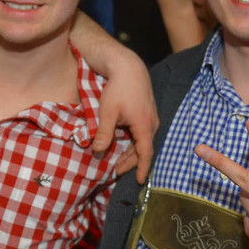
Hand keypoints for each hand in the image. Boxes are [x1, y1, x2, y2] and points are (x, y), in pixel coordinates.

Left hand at [93, 54, 157, 183]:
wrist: (128, 67)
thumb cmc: (117, 89)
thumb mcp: (107, 113)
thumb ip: (103, 133)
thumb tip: (97, 152)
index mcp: (144, 126)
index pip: (145, 153)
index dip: (141, 168)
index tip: (139, 181)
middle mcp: (152, 123)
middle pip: (142, 149)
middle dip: (131, 162)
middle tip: (116, 171)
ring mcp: (151, 117)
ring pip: (142, 141)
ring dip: (131, 151)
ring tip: (118, 160)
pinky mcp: (147, 112)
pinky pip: (142, 133)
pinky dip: (133, 141)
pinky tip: (123, 143)